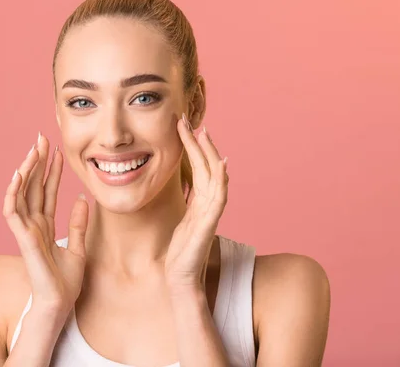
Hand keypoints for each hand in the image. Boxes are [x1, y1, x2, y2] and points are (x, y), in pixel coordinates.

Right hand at [3, 133, 88, 312]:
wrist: (60, 304)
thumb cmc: (65, 282)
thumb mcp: (79, 247)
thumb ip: (78, 224)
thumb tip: (81, 199)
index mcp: (46, 226)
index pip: (47, 192)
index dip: (51, 171)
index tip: (56, 151)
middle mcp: (34, 226)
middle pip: (33, 188)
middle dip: (37, 163)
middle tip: (41, 139)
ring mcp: (26, 232)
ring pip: (21, 195)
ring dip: (25, 172)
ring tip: (32, 151)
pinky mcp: (23, 240)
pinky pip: (13, 213)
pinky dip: (13, 194)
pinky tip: (18, 176)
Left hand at [164, 114, 228, 291]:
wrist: (180, 279)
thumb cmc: (179, 253)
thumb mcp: (180, 222)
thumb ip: (186, 205)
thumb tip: (186, 189)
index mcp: (199, 203)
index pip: (200, 169)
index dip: (195, 148)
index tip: (185, 128)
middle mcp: (208, 205)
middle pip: (208, 167)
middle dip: (200, 143)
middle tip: (189, 121)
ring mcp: (210, 214)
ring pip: (215, 177)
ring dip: (209, 154)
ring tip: (202, 133)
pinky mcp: (208, 225)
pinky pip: (218, 198)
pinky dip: (220, 181)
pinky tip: (220, 165)